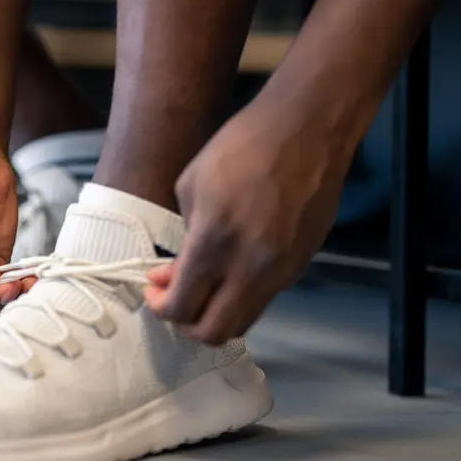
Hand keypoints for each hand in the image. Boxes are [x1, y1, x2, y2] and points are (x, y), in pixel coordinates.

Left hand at [145, 101, 352, 343]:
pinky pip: (265, 297)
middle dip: (187, 324)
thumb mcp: (191, 185)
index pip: (182, 306)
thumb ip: (180, 238)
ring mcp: (282, 269)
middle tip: (175, 301)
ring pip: (244, 321)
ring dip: (216, 314)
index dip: (161, 307)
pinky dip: (241, 295)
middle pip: (215, 331)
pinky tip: (230, 270)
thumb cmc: (242, 146)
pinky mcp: (301, 264)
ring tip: (201, 288)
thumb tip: (171, 274)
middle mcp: (252, 266)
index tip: (153, 291)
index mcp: (215, 242)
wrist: (307, 129)